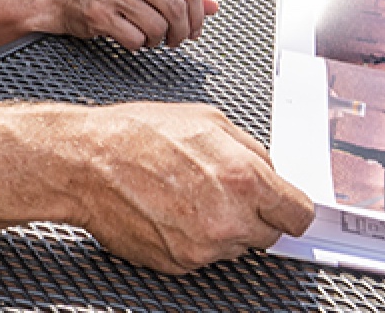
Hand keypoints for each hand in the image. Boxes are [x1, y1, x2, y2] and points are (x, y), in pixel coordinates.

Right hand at [51, 0, 219, 49]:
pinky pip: (135, 39)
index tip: (195, 29)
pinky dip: (138, 45)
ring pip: (157, 26)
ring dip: (159, 40)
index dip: (198, 15)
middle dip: (182, 32)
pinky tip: (130, 38)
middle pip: (176, 8)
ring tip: (150, 37)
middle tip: (176, 40)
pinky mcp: (99, 13)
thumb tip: (214, 7)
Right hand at [69, 102, 313, 272]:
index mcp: (245, 178)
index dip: (291, 209)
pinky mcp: (179, 264)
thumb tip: (271, 172)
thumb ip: (251, 150)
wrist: (86, 162)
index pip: (298, 215)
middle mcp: (229, 219)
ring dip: (222, 227)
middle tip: (224, 193)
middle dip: (254, 216)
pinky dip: (194, 239)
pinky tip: (172, 211)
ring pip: (235, 246)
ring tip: (188, 195)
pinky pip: (204, 256)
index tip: (285, 208)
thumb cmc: (138, 135)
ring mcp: (204, 247)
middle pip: (269, 235)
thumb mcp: (208, 120)